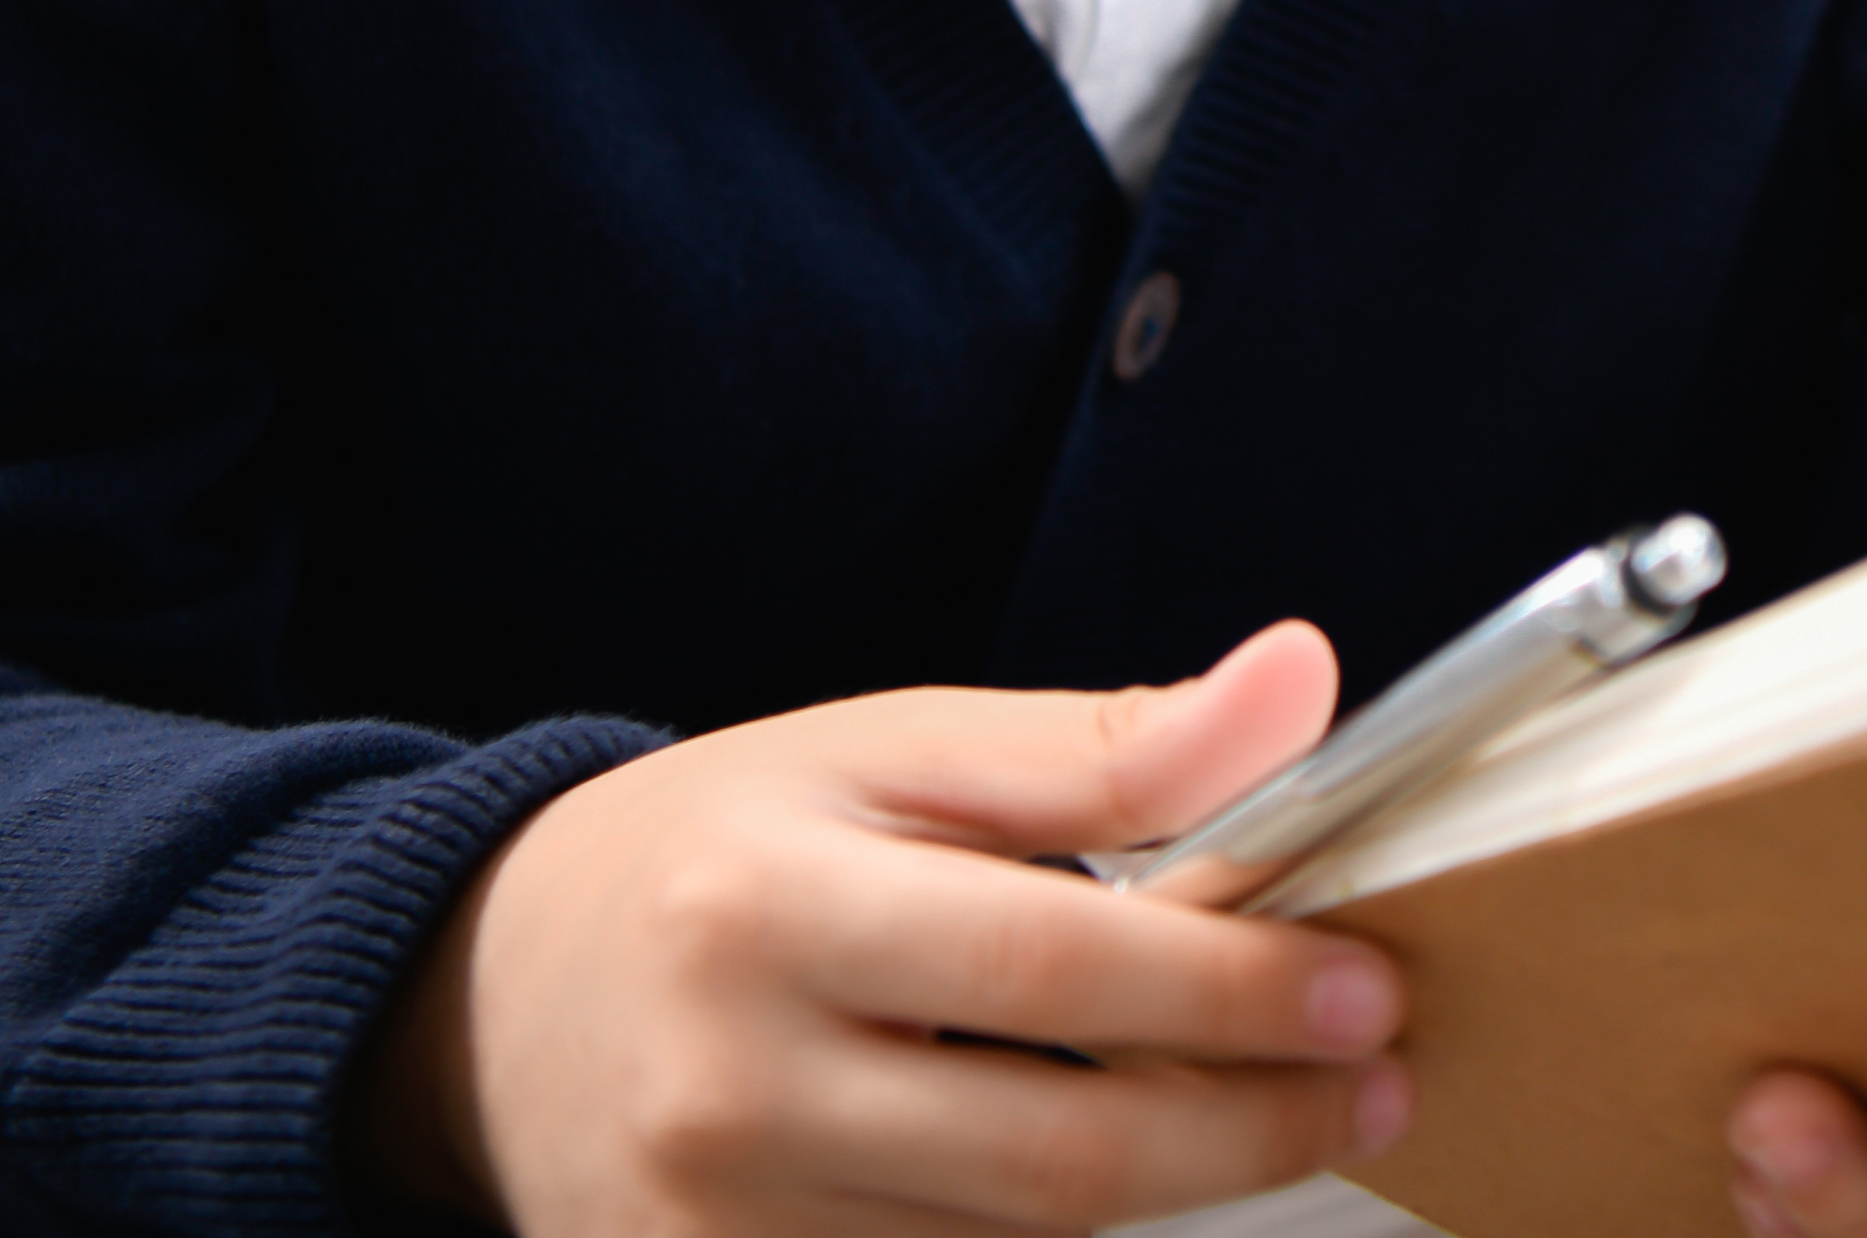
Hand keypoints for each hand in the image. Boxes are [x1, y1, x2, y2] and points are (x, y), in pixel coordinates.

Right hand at [359, 627, 1414, 1236]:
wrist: (486, 999)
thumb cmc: (721, 850)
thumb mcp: (891, 752)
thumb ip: (1103, 744)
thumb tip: (1303, 685)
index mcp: (770, 907)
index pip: (1050, 964)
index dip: (1231, 987)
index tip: (1368, 980)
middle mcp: (732, 1087)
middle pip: (1053, 1155)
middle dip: (1251, 1127)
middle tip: (1380, 1077)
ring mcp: (718, 1229)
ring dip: (1178, 1183)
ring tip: (1286, 1107)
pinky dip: (1052, 1235)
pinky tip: (1128, 1164)